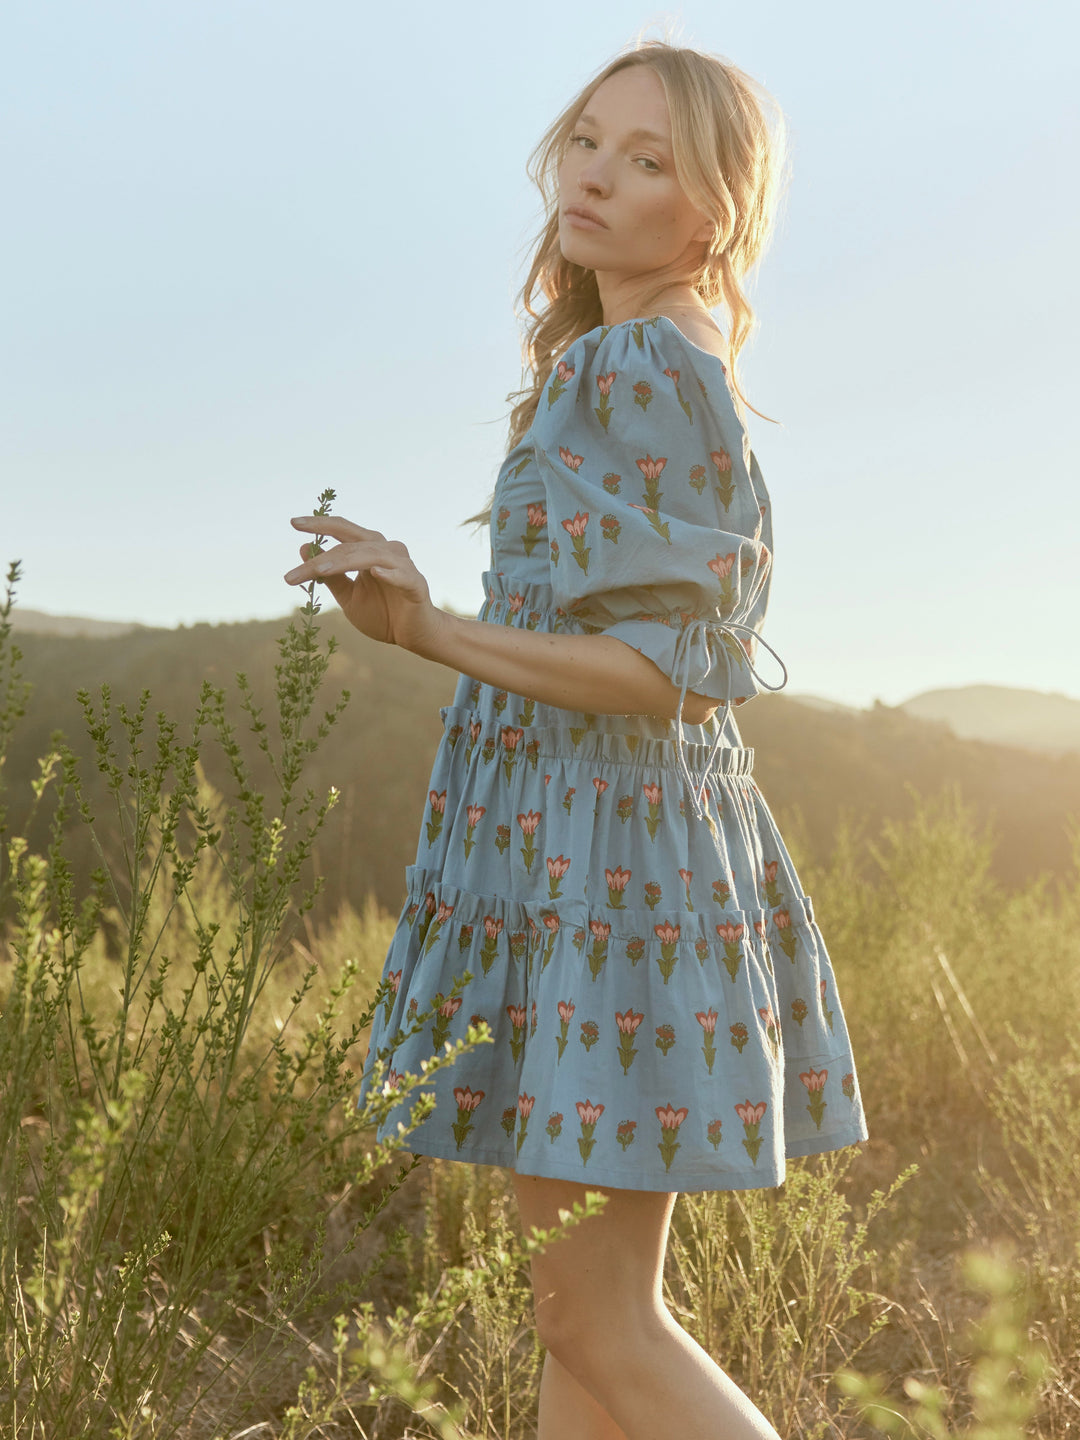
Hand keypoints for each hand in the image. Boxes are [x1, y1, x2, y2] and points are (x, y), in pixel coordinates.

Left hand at [284, 515, 442, 652]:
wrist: (413, 635)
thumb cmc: (383, 613)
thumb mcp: (348, 596)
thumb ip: (329, 575)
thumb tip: (303, 548)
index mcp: (369, 550)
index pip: (342, 531)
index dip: (319, 525)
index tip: (293, 523)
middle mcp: (387, 550)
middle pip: (351, 543)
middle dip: (323, 553)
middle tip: (300, 562)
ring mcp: (403, 566)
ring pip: (369, 557)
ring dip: (342, 563)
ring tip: (318, 570)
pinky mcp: (416, 584)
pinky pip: (401, 576)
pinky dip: (388, 573)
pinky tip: (374, 572)